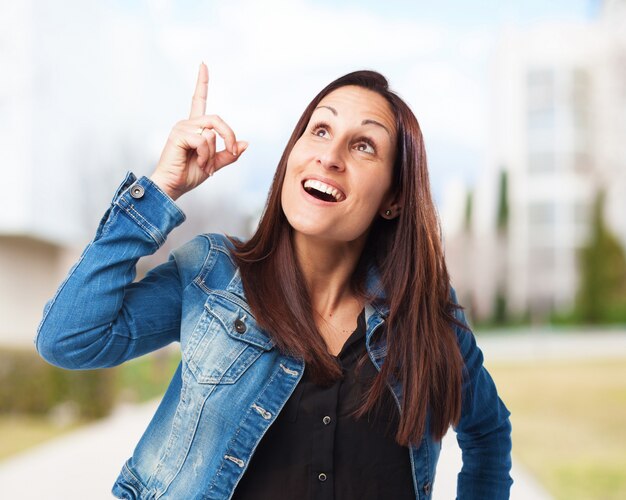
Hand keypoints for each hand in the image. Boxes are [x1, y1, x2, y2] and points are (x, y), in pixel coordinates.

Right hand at [150, 63, 247, 200]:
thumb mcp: (214, 164)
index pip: (198, 99)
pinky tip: (198, 164)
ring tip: (204, 166)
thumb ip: (228, 154)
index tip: (203, 64)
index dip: (202, 82)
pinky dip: (205, 155)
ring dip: (213, 154)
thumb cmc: (189, 175)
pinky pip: (203, 140)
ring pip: (211, 133)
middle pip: (217, 119)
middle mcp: (187, 123)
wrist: (172, 187)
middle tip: (230, 153)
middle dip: (228, 137)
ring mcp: (181, 127)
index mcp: (195, 128)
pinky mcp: (178, 134)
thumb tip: (245, 143)